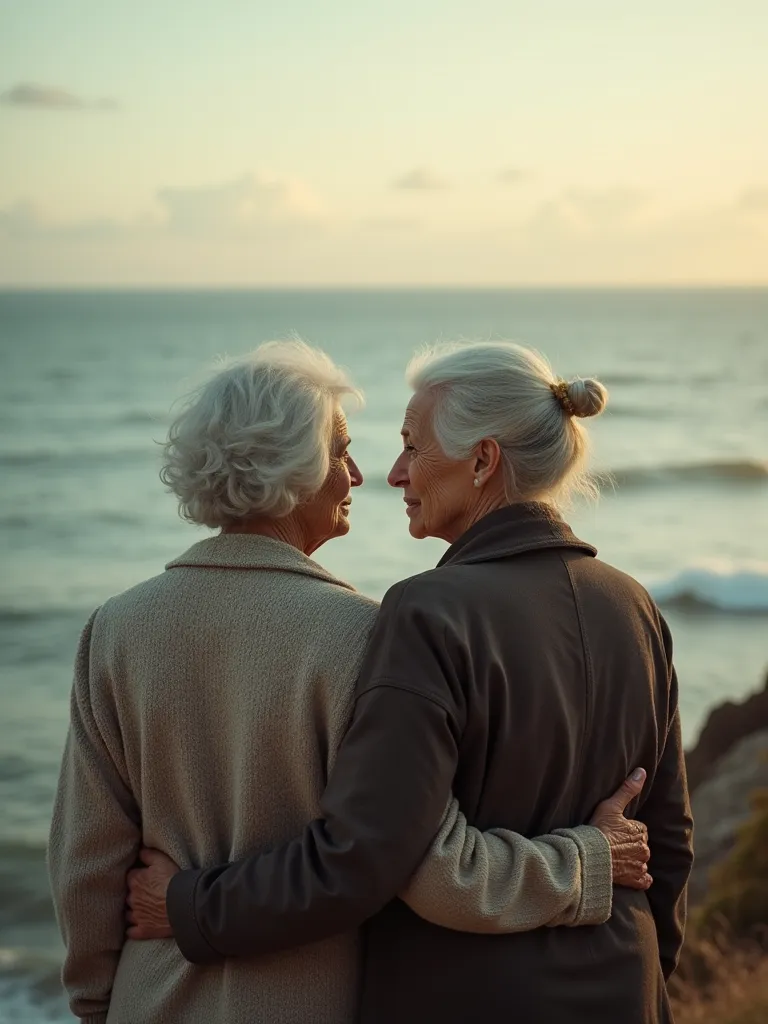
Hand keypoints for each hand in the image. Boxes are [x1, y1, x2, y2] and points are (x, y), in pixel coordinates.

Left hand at [126, 847, 179, 939]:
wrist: (181, 904)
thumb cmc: (173, 880)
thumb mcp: (162, 860)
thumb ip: (148, 854)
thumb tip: (140, 851)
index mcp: (135, 880)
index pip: (130, 876)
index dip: (138, 876)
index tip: (144, 877)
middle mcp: (132, 898)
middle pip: (128, 895)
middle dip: (134, 894)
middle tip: (144, 893)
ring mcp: (137, 916)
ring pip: (127, 914)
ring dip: (132, 911)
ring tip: (140, 909)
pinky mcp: (143, 930)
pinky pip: (131, 931)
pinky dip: (132, 929)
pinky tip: (136, 927)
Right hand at [589, 768, 651, 890]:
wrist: (590, 857)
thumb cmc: (598, 830)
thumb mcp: (611, 806)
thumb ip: (628, 789)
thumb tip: (642, 771)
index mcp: (641, 832)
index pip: (639, 830)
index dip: (627, 830)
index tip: (615, 830)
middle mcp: (644, 850)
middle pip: (641, 846)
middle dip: (630, 845)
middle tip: (613, 844)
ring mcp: (640, 866)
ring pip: (641, 862)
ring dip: (632, 860)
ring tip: (616, 858)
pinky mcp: (635, 881)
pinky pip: (644, 880)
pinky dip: (638, 878)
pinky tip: (627, 873)